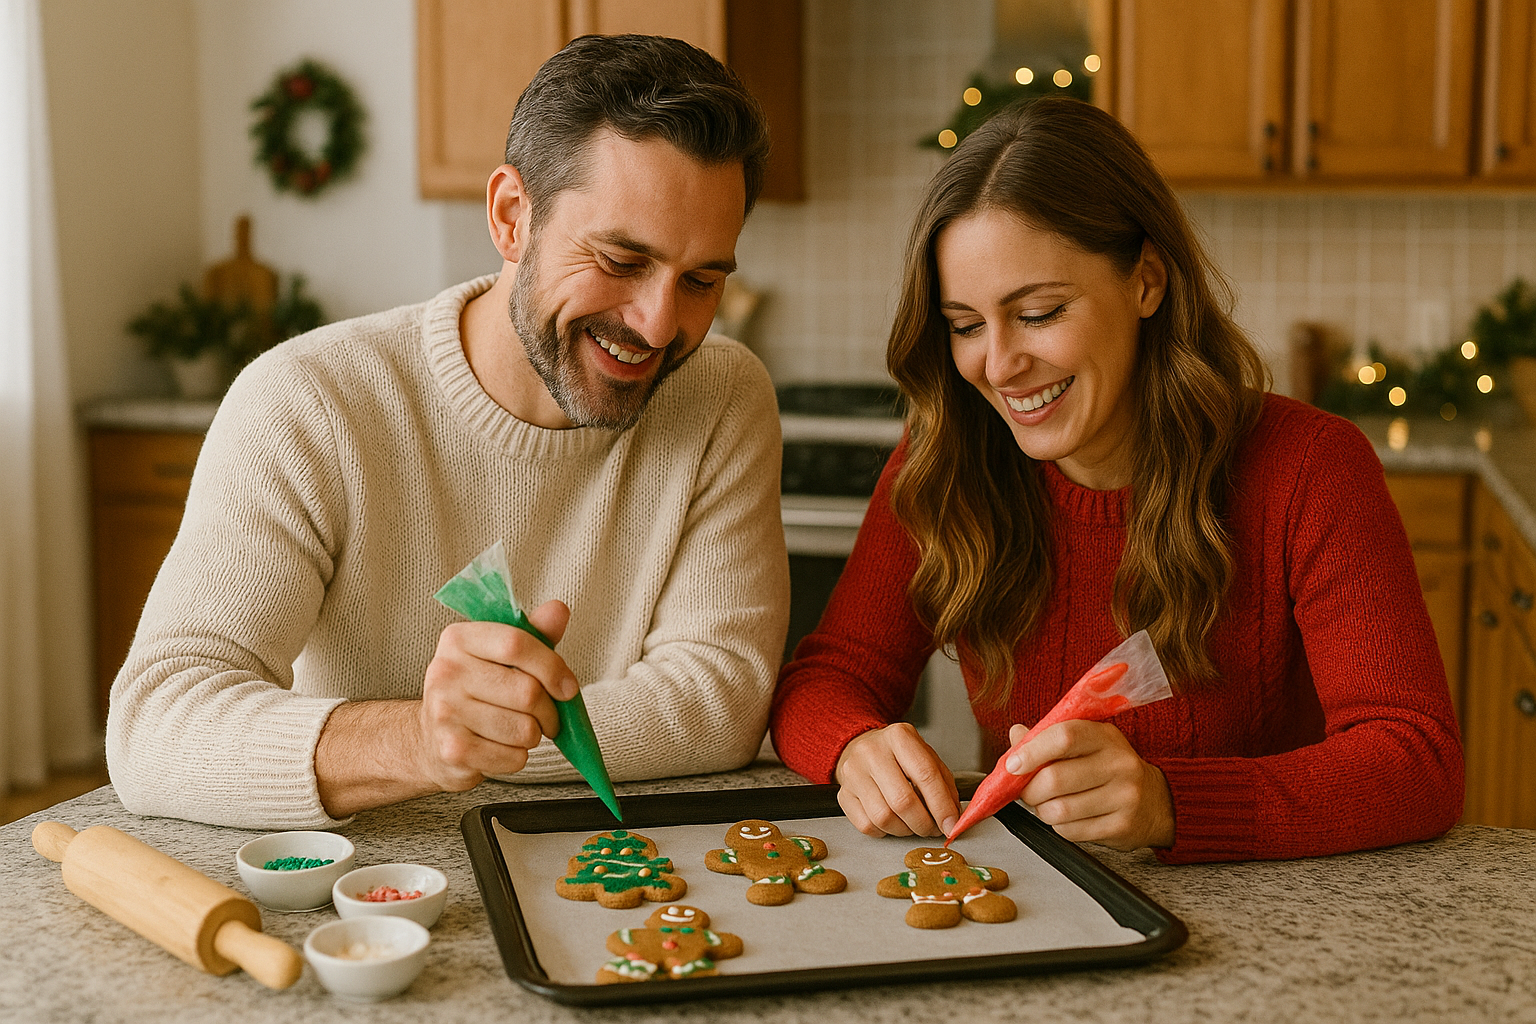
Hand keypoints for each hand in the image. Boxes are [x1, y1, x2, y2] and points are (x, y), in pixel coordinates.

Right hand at [416, 599, 576, 791]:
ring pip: (525, 729)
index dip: (552, 667)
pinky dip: (518, 757)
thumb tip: (558, 609)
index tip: (568, 688)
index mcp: (459, 639)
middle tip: (546, 716)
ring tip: (518, 730)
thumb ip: (533, 634)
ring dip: (534, 735)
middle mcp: (445, 672)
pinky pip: (513, 757)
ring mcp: (445, 712)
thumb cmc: (477, 691)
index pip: (517, 644)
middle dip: (550, 711)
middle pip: (528, 692)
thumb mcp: (500, 656)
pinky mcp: (452, 750)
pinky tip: (500, 747)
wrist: (429, 739)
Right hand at [833, 723, 959, 837]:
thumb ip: (943, 785)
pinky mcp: (843, 794)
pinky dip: (886, 831)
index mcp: (899, 737)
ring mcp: (853, 773)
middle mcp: (872, 752)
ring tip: (913, 824)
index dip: (942, 806)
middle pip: (902, 801)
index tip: (951, 825)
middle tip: (933, 829)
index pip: (925, 775)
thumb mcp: (926, 758)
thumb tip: (953, 819)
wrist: (863, 748)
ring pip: (883, 818)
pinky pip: (867, 825)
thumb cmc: (899, 756)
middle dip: (924, 824)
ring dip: (905, 830)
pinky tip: (892, 821)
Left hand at [1006, 720, 1173, 849]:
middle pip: (1055, 778)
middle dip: (1030, 790)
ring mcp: (1123, 797)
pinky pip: (1071, 831)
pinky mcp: (1121, 826)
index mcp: (1105, 737)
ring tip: (1048, 805)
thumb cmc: (1111, 768)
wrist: (1156, 802)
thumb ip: (1049, 738)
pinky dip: (1059, 826)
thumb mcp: (1087, 743)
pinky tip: (1067, 817)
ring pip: (1059, 809)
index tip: (1013, 764)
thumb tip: (1016, 734)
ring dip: (1042, 811)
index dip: (1032, 751)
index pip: (1064, 737)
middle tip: (1028, 791)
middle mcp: (1119, 764)